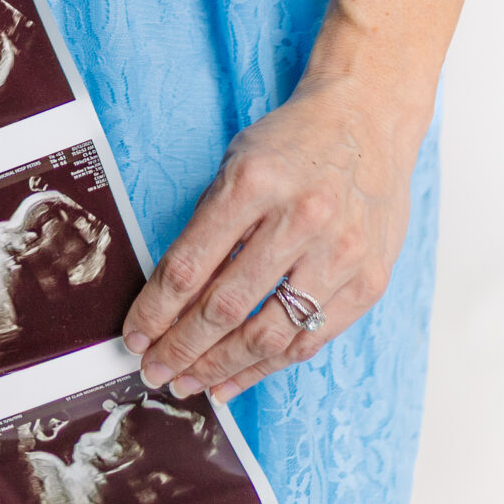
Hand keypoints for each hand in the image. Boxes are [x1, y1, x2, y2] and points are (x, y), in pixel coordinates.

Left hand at [121, 69, 423, 399]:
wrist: (368, 120)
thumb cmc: (293, 143)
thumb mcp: (238, 162)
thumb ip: (209, 225)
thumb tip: (170, 299)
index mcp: (254, 182)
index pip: (191, 264)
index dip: (156, 310)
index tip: (135, 335)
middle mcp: (299, 219)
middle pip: (226, 306)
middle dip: (181, 347)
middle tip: (154, 369)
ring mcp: (338, 254)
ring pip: (268, 334)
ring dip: (220, 367)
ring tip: (190, 383)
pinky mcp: (367, 282)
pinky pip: (308, 340)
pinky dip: (267, 367)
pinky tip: (235, 378)